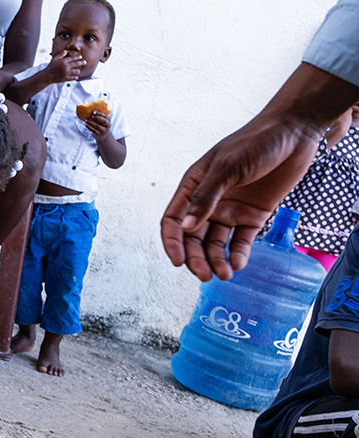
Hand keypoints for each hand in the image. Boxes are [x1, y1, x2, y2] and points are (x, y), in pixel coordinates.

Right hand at [44, 50, 84, 83]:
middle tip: (85, 62)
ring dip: (78, 70)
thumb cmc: (50, 67)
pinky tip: (76, 77)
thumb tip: (66, 51)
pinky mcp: (65, 78)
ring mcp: (66, 73)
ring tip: (78, 70)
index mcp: (63, 61)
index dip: (78, 57)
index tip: (81, 57)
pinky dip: (75, 77)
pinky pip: (73, 78)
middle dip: (82, 62)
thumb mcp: (55, 59)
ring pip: (76, 71)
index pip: (72, 58)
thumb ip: (61, 55)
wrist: (47, 76)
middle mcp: (66, 67)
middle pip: (76, 64)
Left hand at [83, 111, 110, 137]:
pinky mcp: (99, 134)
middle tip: (91, 116)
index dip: (99, 113)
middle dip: (97, 118)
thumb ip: (98, 116)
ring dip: (91, 122)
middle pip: (103, 121)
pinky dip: (89, 127)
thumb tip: (92, 113)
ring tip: (86, 120)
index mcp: (108, 120)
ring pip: (97, 126)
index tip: (93, 112)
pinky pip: (93, 130)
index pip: (105, 116)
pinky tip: (86, 124)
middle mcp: (107, 125)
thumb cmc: (101, 124)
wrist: (102, 133)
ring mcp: (104, 130)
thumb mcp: (101, 120)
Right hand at [160, 114, 319, 280]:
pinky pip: (241, 241)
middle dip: (196, 258)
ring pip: (216, 244)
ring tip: (225, 274)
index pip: (173, 221)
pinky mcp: (253, 216)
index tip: (178, 262)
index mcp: (193, 187)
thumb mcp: (227, 167)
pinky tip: (239, 264)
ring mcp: (230, 210)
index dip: (173, 243)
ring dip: (217, 260)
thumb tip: (187, 227)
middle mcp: (209, 202)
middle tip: (205, 274)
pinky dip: (238, 254)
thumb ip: (206, 197)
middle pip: (194, 238)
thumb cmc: (256, 141)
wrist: (294, 133)